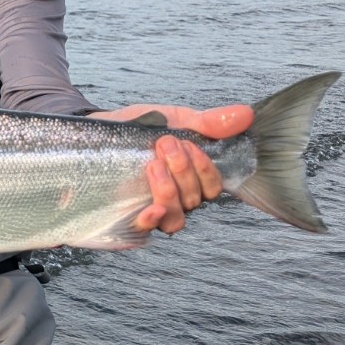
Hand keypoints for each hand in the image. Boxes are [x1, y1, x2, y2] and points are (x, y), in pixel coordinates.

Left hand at [92, 103, 253, 234]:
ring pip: (176, 218)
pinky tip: (149, 209)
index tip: (188, 143)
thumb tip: (246, 113)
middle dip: (183, 170)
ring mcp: (151, 209)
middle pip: (194, 200)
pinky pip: (145, 231)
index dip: (206, 171)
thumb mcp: (174, 118)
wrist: (97, 128)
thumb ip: (207, 122)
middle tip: (164, 143)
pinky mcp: (126, 215)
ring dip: (169, 191)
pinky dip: (152, 221)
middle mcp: (176, 198)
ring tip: (153, 164)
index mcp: (191, 178)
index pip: (213, 189)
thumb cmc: (138, 127)